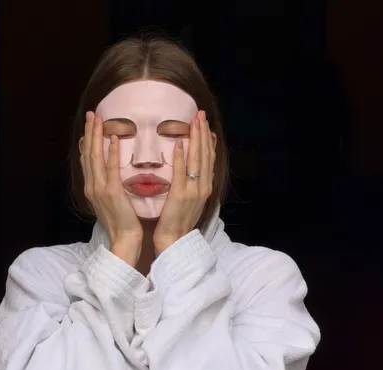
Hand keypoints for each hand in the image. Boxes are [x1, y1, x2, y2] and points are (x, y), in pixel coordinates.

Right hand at [80, 112, 142, 266]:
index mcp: (92, 189)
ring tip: (98, 119)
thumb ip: (108, 188)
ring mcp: (100, 189)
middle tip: (92, 114)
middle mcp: (92, 187)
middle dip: (89, 133)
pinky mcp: (112, 192)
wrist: (123, 240)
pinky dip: (110, 152)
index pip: (87, 161)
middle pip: (87, 154)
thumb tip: (111, 176)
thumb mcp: (111, 204)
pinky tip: (112, 138)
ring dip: (96, 136)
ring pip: (95, 157)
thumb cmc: (121, 224)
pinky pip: (110, 168)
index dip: (86, 142)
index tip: (89, 126)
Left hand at [153, 110, 215, 253]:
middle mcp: (203, 188)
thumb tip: (190, 170)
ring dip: (196, 139)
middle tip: (200, 114)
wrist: (174, 242)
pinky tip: (180, 144)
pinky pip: (182, 173)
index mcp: (205, 188)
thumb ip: (191, 185)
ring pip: (197, 160)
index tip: (205, 124)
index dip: (208, 140)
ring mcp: (193, 192)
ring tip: (194, 121)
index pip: (209, 159)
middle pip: (205, 155)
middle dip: (203, 133)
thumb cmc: (177, 224)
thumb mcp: (190, 202)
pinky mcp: (180, 196)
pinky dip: (182, 158)